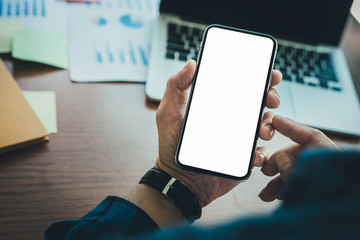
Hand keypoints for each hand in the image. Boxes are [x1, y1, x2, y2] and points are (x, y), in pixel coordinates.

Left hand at [155, 60, 281, 206]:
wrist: (178, 178)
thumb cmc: (171, 145)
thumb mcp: (169, 112)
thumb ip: (176, 86)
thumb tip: (191, 63)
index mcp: (217, 105)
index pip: (240, 86)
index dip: (258, 78)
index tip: (270, 74)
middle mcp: (231, 119)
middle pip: (258, 102)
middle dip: (270, 96)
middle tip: (270, 98)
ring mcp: (239, 138)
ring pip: (265, 125)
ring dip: (269, 124)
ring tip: (261, 130)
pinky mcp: (243, 158)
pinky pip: (260, 152)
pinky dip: (261, 152)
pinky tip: (253, 154)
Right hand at [259, 115, 338, 201]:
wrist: (346, 229)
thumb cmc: (331, 202)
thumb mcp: (303, 181)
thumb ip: (290, 168)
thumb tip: (280, 159)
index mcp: (327, 158)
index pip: (309, 135)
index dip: (290, 127)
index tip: (275, 121)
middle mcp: (326, 167)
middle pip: (299, 155)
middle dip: (278, 162)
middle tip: (265, 169)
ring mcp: (323, 180)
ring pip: (298, 173)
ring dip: (278, 182)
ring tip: (266, 194)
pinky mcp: (320, 193)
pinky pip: (301, 185)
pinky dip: (287, 190)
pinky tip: (275, 198)